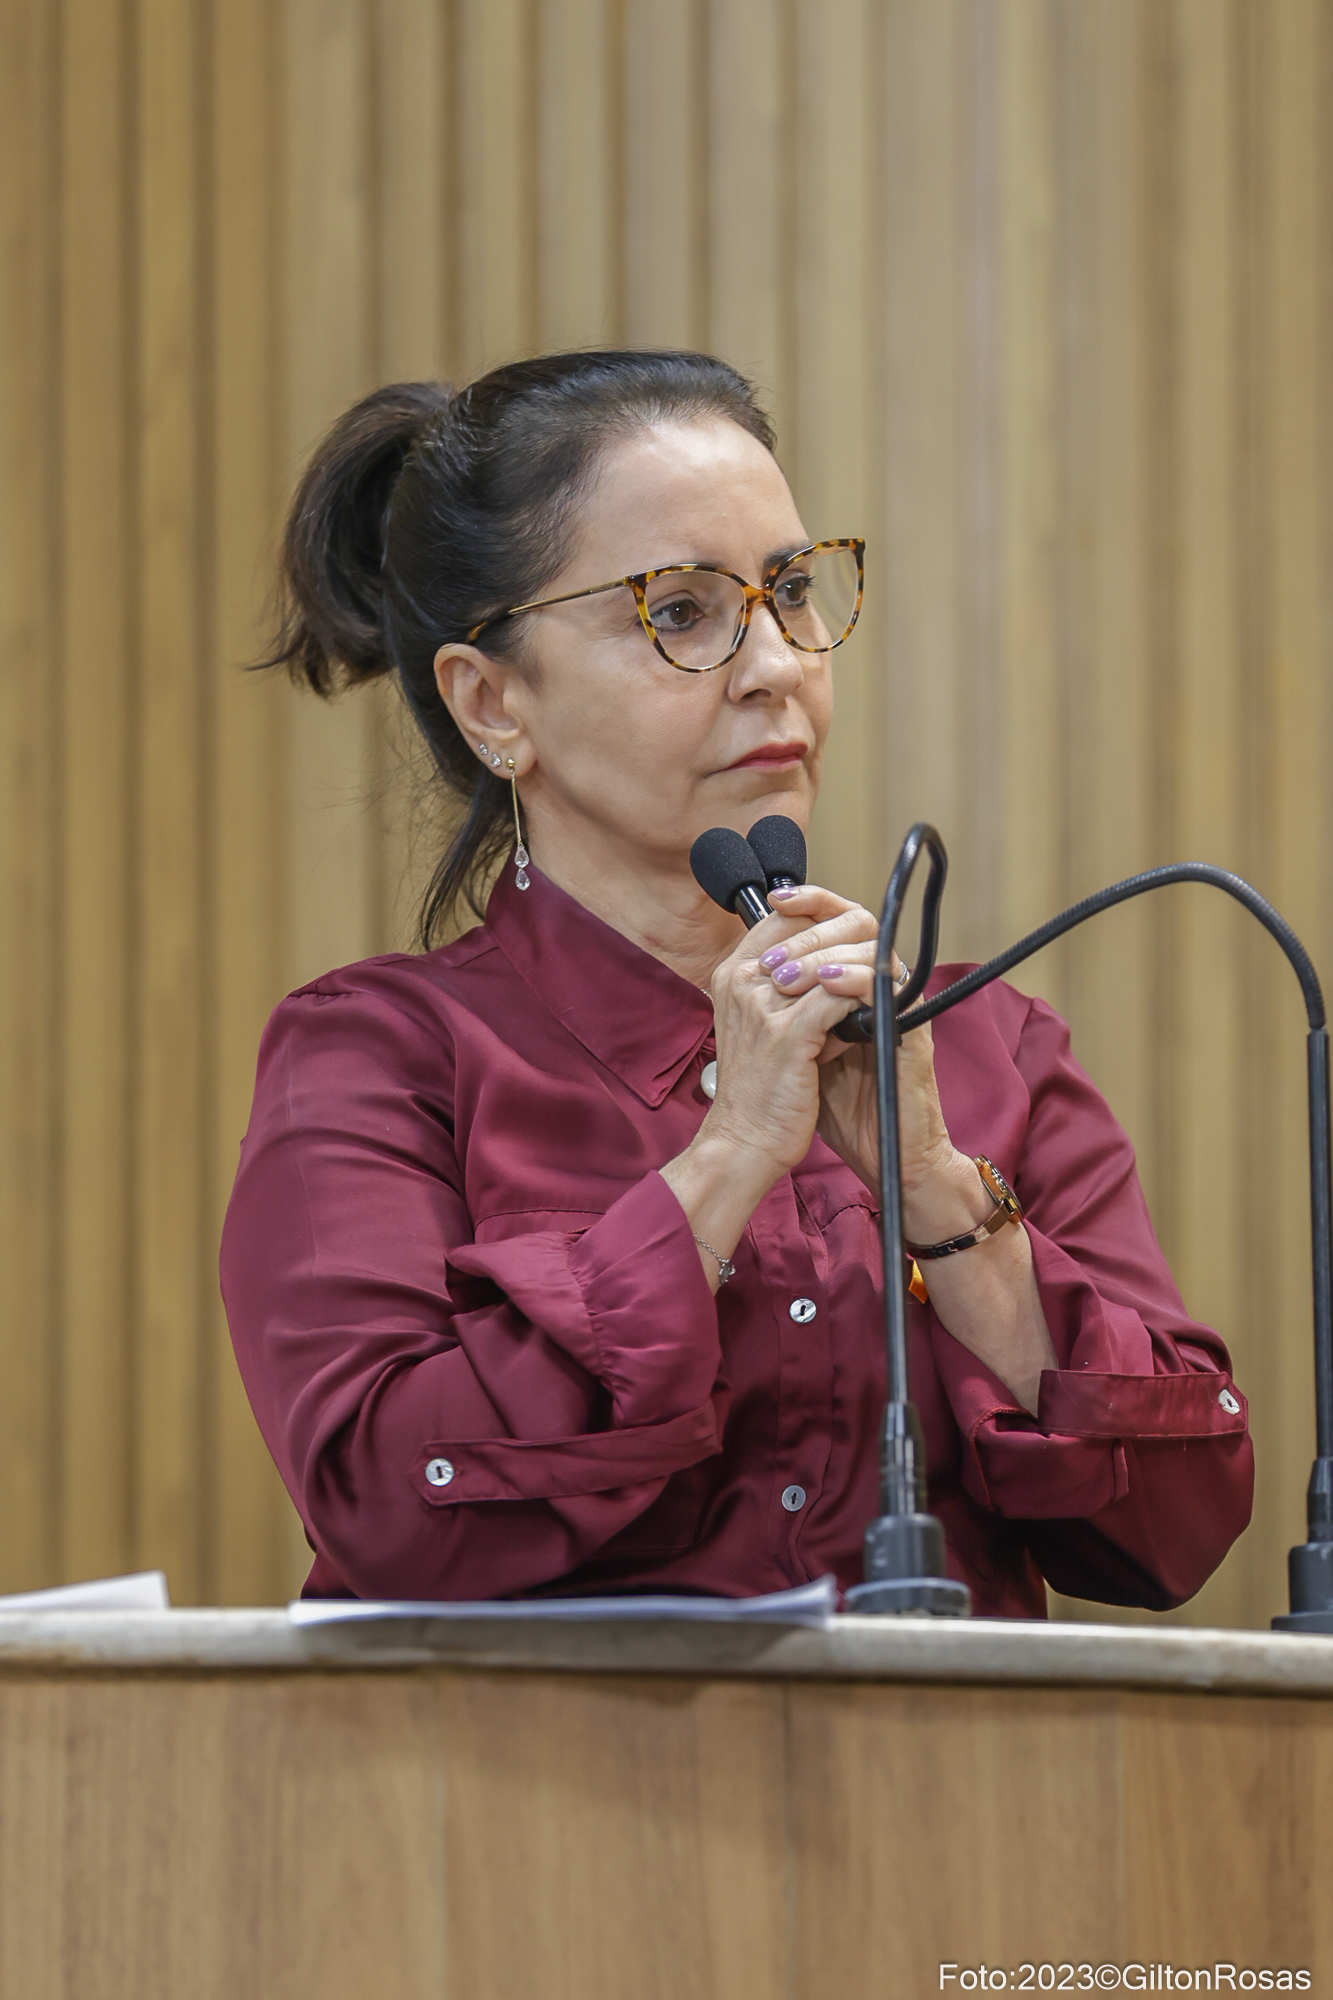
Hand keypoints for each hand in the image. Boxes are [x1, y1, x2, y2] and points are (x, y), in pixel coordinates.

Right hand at [660, 891, 886, 1288]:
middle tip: (878, 958)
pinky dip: (864, 1002)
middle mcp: (742, 981)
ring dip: (864, 972)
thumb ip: (787, 988)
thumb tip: (835, 961)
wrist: (745, 1142)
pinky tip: (875, 1017)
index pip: (782, 916)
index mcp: (732, 973)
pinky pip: (840, 996)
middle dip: (853, 936)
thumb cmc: (758, 1089)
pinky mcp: (788, 1034)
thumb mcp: (761, 1027)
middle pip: (809, 925)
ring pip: (832, 960)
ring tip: (882, 989)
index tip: (853, 931)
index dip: (823, 914)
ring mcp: (763, 1005)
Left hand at [750, 885, 973, 1236]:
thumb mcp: (798, 1043)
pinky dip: (857, 980)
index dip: (808, 900)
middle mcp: (880, 988)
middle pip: (858, 922)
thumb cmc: (839, 1104)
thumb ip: (786, 1004)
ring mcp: (899, 1008)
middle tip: (773, 960)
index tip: (774, 898)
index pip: (836, 919)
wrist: (877, 1152)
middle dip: (811, 929)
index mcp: (854, 984)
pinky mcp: (913, 1033)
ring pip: (874, 949)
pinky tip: (828, 986)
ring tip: (789, 975)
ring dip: (826, 954)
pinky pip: (890, 989)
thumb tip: (749, 967)